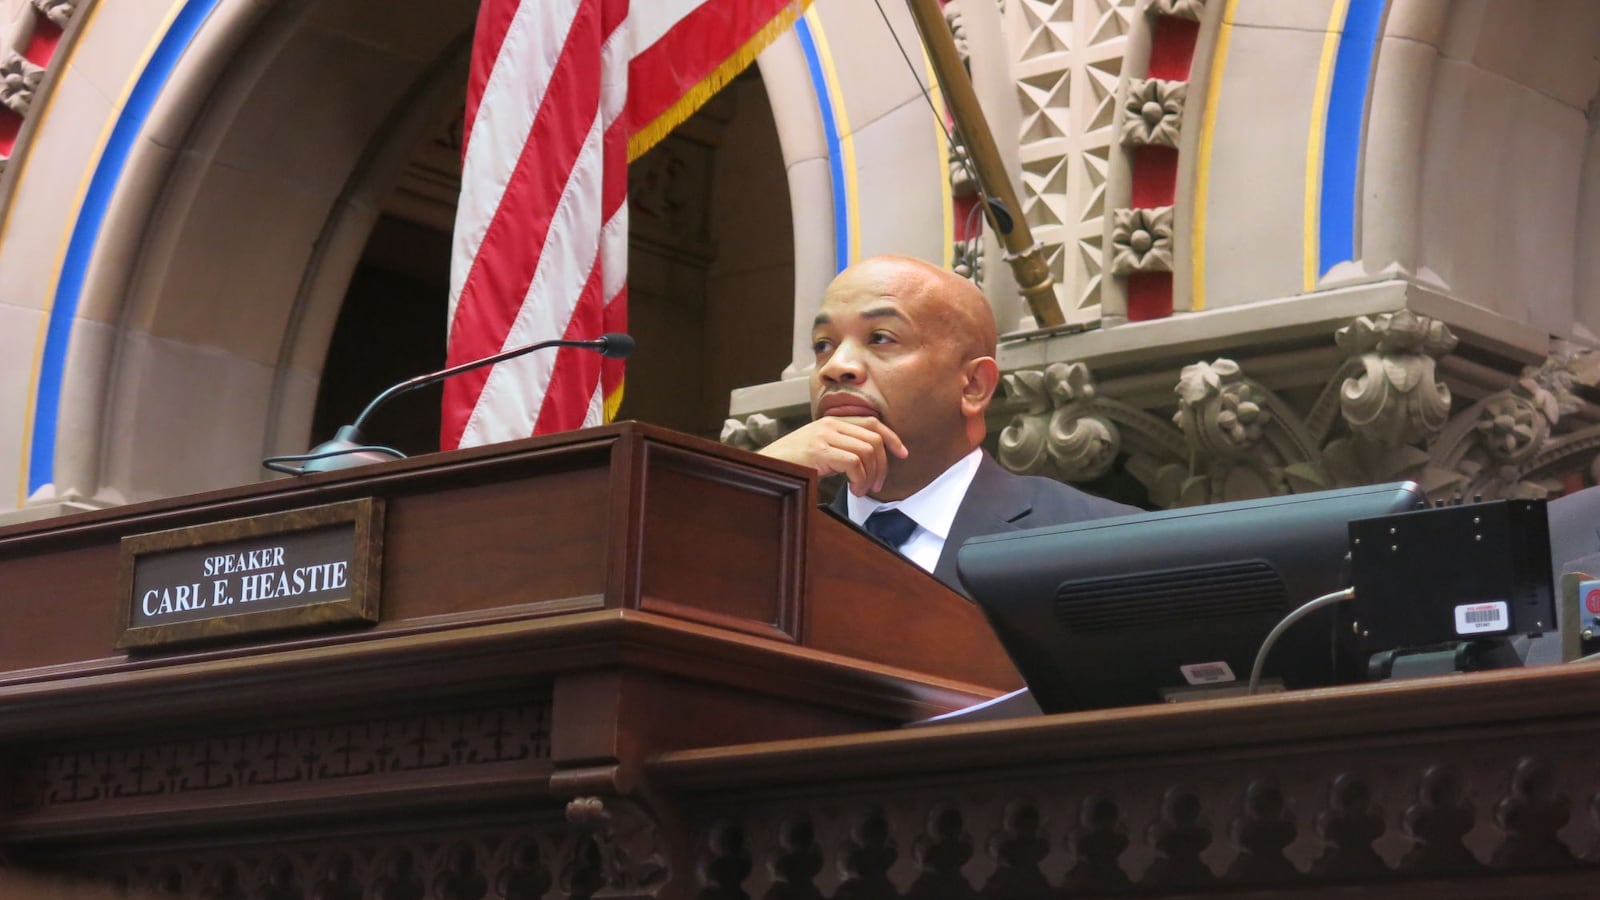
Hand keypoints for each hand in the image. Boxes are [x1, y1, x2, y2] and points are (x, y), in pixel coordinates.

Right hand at [758, 416, 907, 494]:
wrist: (764, 467)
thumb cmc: (791, 462)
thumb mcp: (820, 449)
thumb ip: (841, 447)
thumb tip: (869, 461)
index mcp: (832, 421)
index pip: (872, 423)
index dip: (892, 438)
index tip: (902, 454)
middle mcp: (830, 424)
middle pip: (874, 438)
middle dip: (883, 465)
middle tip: (877, 485)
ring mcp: (824, 436)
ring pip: (868, 451)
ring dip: (871, 475)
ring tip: (861, 490)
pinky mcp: (820, 451)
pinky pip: (854, 463)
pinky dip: (860, 480)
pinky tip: (853, 490)